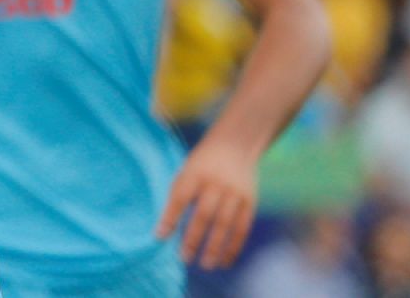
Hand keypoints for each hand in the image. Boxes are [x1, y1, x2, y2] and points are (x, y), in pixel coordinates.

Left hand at [155, 135, 257, 269]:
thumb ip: (176, 197)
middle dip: (193, 238)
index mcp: (194, 174)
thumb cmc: (201, 165)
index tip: (159, 237)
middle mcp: (216, 183)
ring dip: (215, 247)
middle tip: (184, 258)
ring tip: (205, 265)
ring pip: (225, 224)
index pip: (180, 198)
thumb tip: (163, 230)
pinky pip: (243, 227)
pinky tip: (225, 261)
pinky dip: (234, 246)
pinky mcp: (250, 200)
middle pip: (204, 214)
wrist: (235, 145)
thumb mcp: (185, 172)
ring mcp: (235, 192)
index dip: (170, 218)